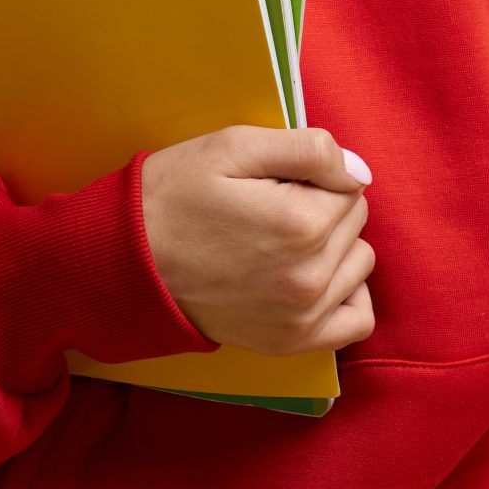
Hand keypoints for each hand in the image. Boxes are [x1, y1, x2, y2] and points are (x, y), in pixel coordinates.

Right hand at [139, 125, 375, 354]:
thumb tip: (360, 173)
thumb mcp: (234, 146)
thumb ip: (310, 149)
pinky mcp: (291, 342)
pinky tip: (317, 278)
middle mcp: (309, 276)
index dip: (314, 176)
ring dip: (335, 247)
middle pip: (355, 222)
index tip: (274, 182)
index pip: (349, 185)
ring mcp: (302, 315)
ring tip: (283, 242)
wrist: (128, 263)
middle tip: (270, 208)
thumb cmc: (175, 195)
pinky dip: (347, 295)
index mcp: (301, 222)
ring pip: (359, 263)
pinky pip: (356, 321)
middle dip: (323, 207)